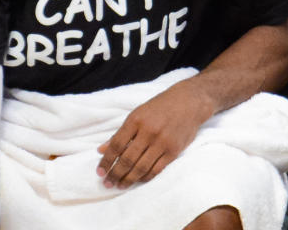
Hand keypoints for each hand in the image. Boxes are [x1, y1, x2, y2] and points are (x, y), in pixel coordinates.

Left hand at [96, 79, 213, 188]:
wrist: (188, 102)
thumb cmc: (160, 107)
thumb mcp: (137, 114)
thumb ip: (120, 133)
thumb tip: (102, 149)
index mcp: (136, 120)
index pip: (116, 145)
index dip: (106, 161)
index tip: (99, 171)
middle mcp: (148, 132)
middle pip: (127, 159)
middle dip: (115, 174)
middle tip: (107, 183)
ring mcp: (162, 142)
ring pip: (141, 167)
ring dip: (128, 179)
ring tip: (120, 185)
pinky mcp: (174, 151)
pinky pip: (156, 169)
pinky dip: (145, 177)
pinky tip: (138, 180)